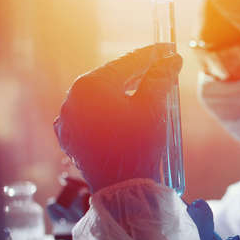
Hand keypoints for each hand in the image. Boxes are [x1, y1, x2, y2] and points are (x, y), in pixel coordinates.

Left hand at [54, 45, 182, 191]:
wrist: (122, 190)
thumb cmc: (138, 146)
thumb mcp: (154, 107)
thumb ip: (161, 78)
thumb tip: (172, 59)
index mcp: (90, 85)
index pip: (127, 62)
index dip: (152, 54)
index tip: (169, 49)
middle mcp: (72, 98)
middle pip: (111, 78)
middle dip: (137, 72)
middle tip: (161, 66)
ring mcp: (67, 119)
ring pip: (100, 97)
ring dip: (122, 91)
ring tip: (144, 89)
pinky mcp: (69, 138)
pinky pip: (90, 116)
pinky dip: (108, 111)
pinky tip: (122, 112)